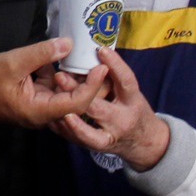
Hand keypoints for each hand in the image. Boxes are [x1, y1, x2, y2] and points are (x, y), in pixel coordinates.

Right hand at [0, 37, 101, 127]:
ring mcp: (40, 108)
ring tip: (82, 56)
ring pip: (65, 93)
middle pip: (76, 102)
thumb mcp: (14, 62)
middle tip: (99, 61)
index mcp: (40, 111)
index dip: (92, 86)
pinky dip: (58, 75)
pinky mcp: (36, 101)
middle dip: (87, 81)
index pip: (77, 103)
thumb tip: (68, 43)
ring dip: (72, 76)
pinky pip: (54, 89)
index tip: (101, 67)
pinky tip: (58, 59)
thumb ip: (42, 53)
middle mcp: (44, 114)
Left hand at [48, 47, 170, 170]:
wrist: (144, 143)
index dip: (116, 65)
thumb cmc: (133, 109)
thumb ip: (114, 76)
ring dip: (68, 114)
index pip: (126, 82)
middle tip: (60, 76)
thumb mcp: (130, 92)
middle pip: (98, 107)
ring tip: (53, 99)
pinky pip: (78, 138)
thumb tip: (95, 51)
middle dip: (78, 92)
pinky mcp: (97, 145)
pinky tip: (52, 118)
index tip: (101, 50)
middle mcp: (121, 120)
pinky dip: (64, 128)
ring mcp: (109, 135)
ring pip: (86, 129)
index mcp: (132, 101)